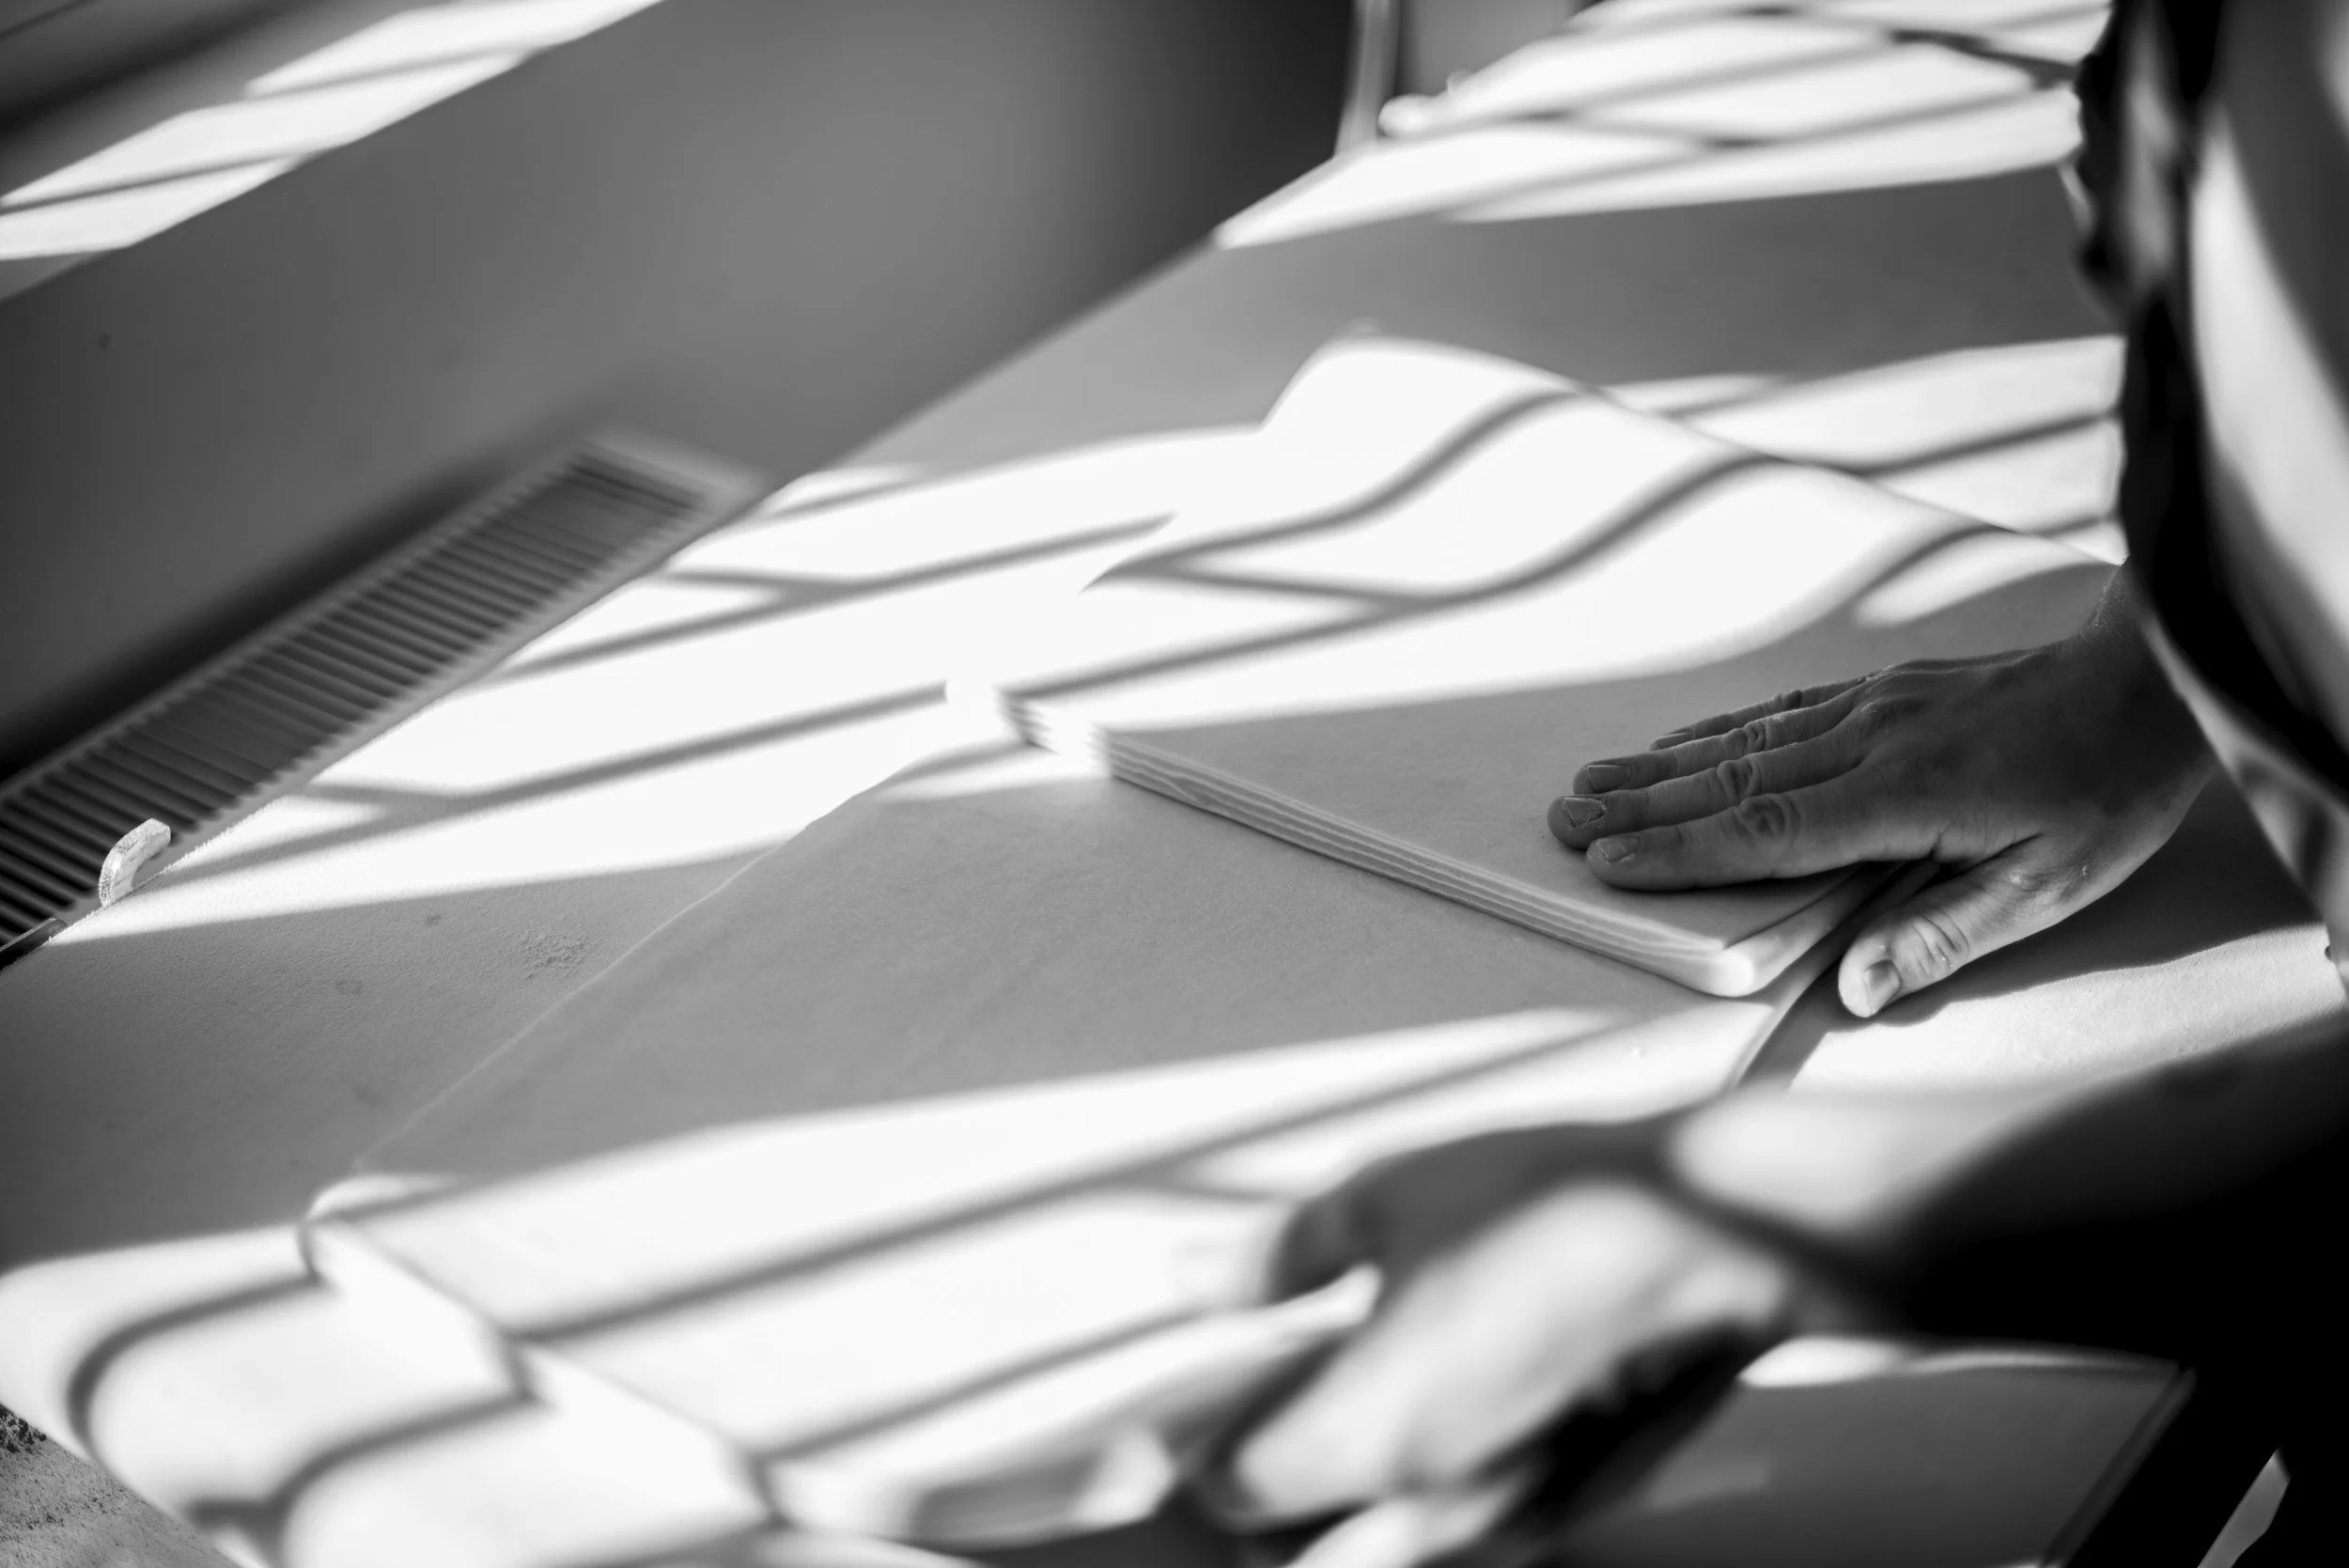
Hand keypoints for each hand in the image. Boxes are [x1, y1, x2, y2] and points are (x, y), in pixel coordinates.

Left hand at [1209, 1126, 1864, 1567]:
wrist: (1722, 1230)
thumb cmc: (1573, 1207)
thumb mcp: (1388, 1196)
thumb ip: (1280, 1254)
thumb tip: (1208, 1278)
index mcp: (1366, 1433)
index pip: (1229, 1489)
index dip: (1186, 1450)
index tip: (1162, 1418)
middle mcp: (1431, 1502)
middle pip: (1290, 1559)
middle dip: (1248, 1514)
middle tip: (1232, 1440)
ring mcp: (1507, 1517)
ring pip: (1374, 1561)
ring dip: (1327, 1522)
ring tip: (1319, 1437)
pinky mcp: (1568, 1505)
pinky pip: (1457, 1539)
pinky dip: (1411, 1508)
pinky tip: (1419, 1431)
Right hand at [1548, 576, 2213, 1015]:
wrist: (2152, 679)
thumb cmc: (2109, 793)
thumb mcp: (2051, 887)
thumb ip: (1947, 936)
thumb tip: (1858, 990)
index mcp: (1904, 796)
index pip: (1766, 830)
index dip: (1681, 853)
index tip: (1606, 863)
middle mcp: (1872, 742)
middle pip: (1732, 778)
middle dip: (1639, 804)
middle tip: (1561, 819)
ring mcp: (1874, 706)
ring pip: (1744, 739)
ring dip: (1660, 765)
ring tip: (1590, 779)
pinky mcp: (1886, 689)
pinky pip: (1780, 710)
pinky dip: (1717, 729)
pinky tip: (1680, 742)